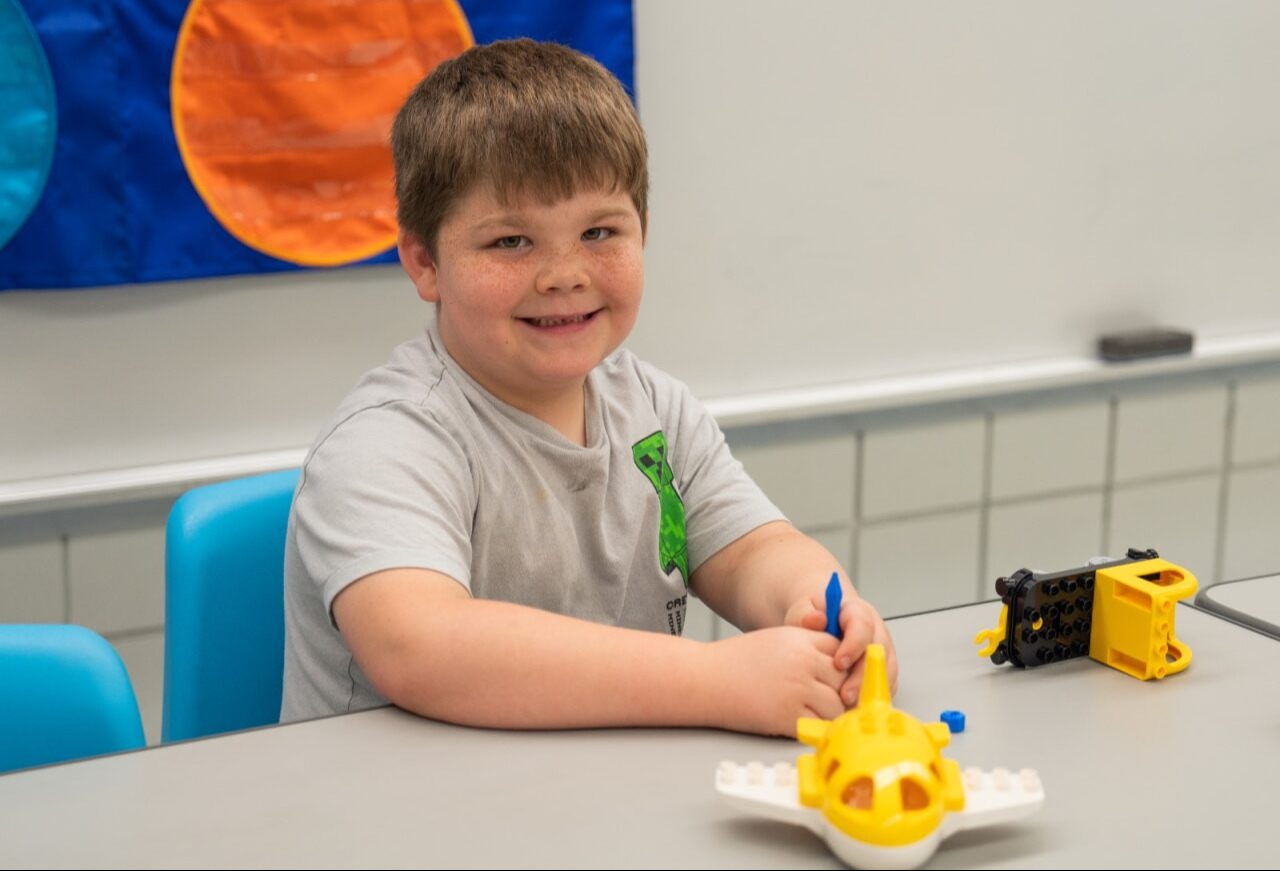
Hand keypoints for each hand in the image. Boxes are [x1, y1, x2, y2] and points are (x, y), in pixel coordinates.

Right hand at [703, 627, 844, 736]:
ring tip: (810, 711)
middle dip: (837, 689)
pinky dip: (815, 727)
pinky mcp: (789, 716)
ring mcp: (799, 689)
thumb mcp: (775, 641)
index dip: (838, 665)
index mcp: (801, 639)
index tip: (830, 676)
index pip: (840, 650)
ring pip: (837, 705)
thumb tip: (834, 668)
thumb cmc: (735, 662)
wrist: (705, 679)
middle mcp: (804, 662)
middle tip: (823, 697)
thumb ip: (806, 649)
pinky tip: (800, 721)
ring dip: (829, 712)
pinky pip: (820, 726)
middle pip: (843, 679)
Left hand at [784, 587, 898, 706]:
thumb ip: (806, 615)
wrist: (820, 619)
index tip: (838, 663)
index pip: (862, 626)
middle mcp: (875, 631)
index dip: (854, 646)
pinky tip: (855, 709)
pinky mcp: (883, 669)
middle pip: (879, 653)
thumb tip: (816, 619)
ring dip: (870, 691)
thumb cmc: (813, 614)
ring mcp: (882, 650)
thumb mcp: (804, 609)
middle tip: (844, 695)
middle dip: (863, 677)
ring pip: (886, 672)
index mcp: (858, 612)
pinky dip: (872, 698)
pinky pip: (885, 685)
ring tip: (849, 707)